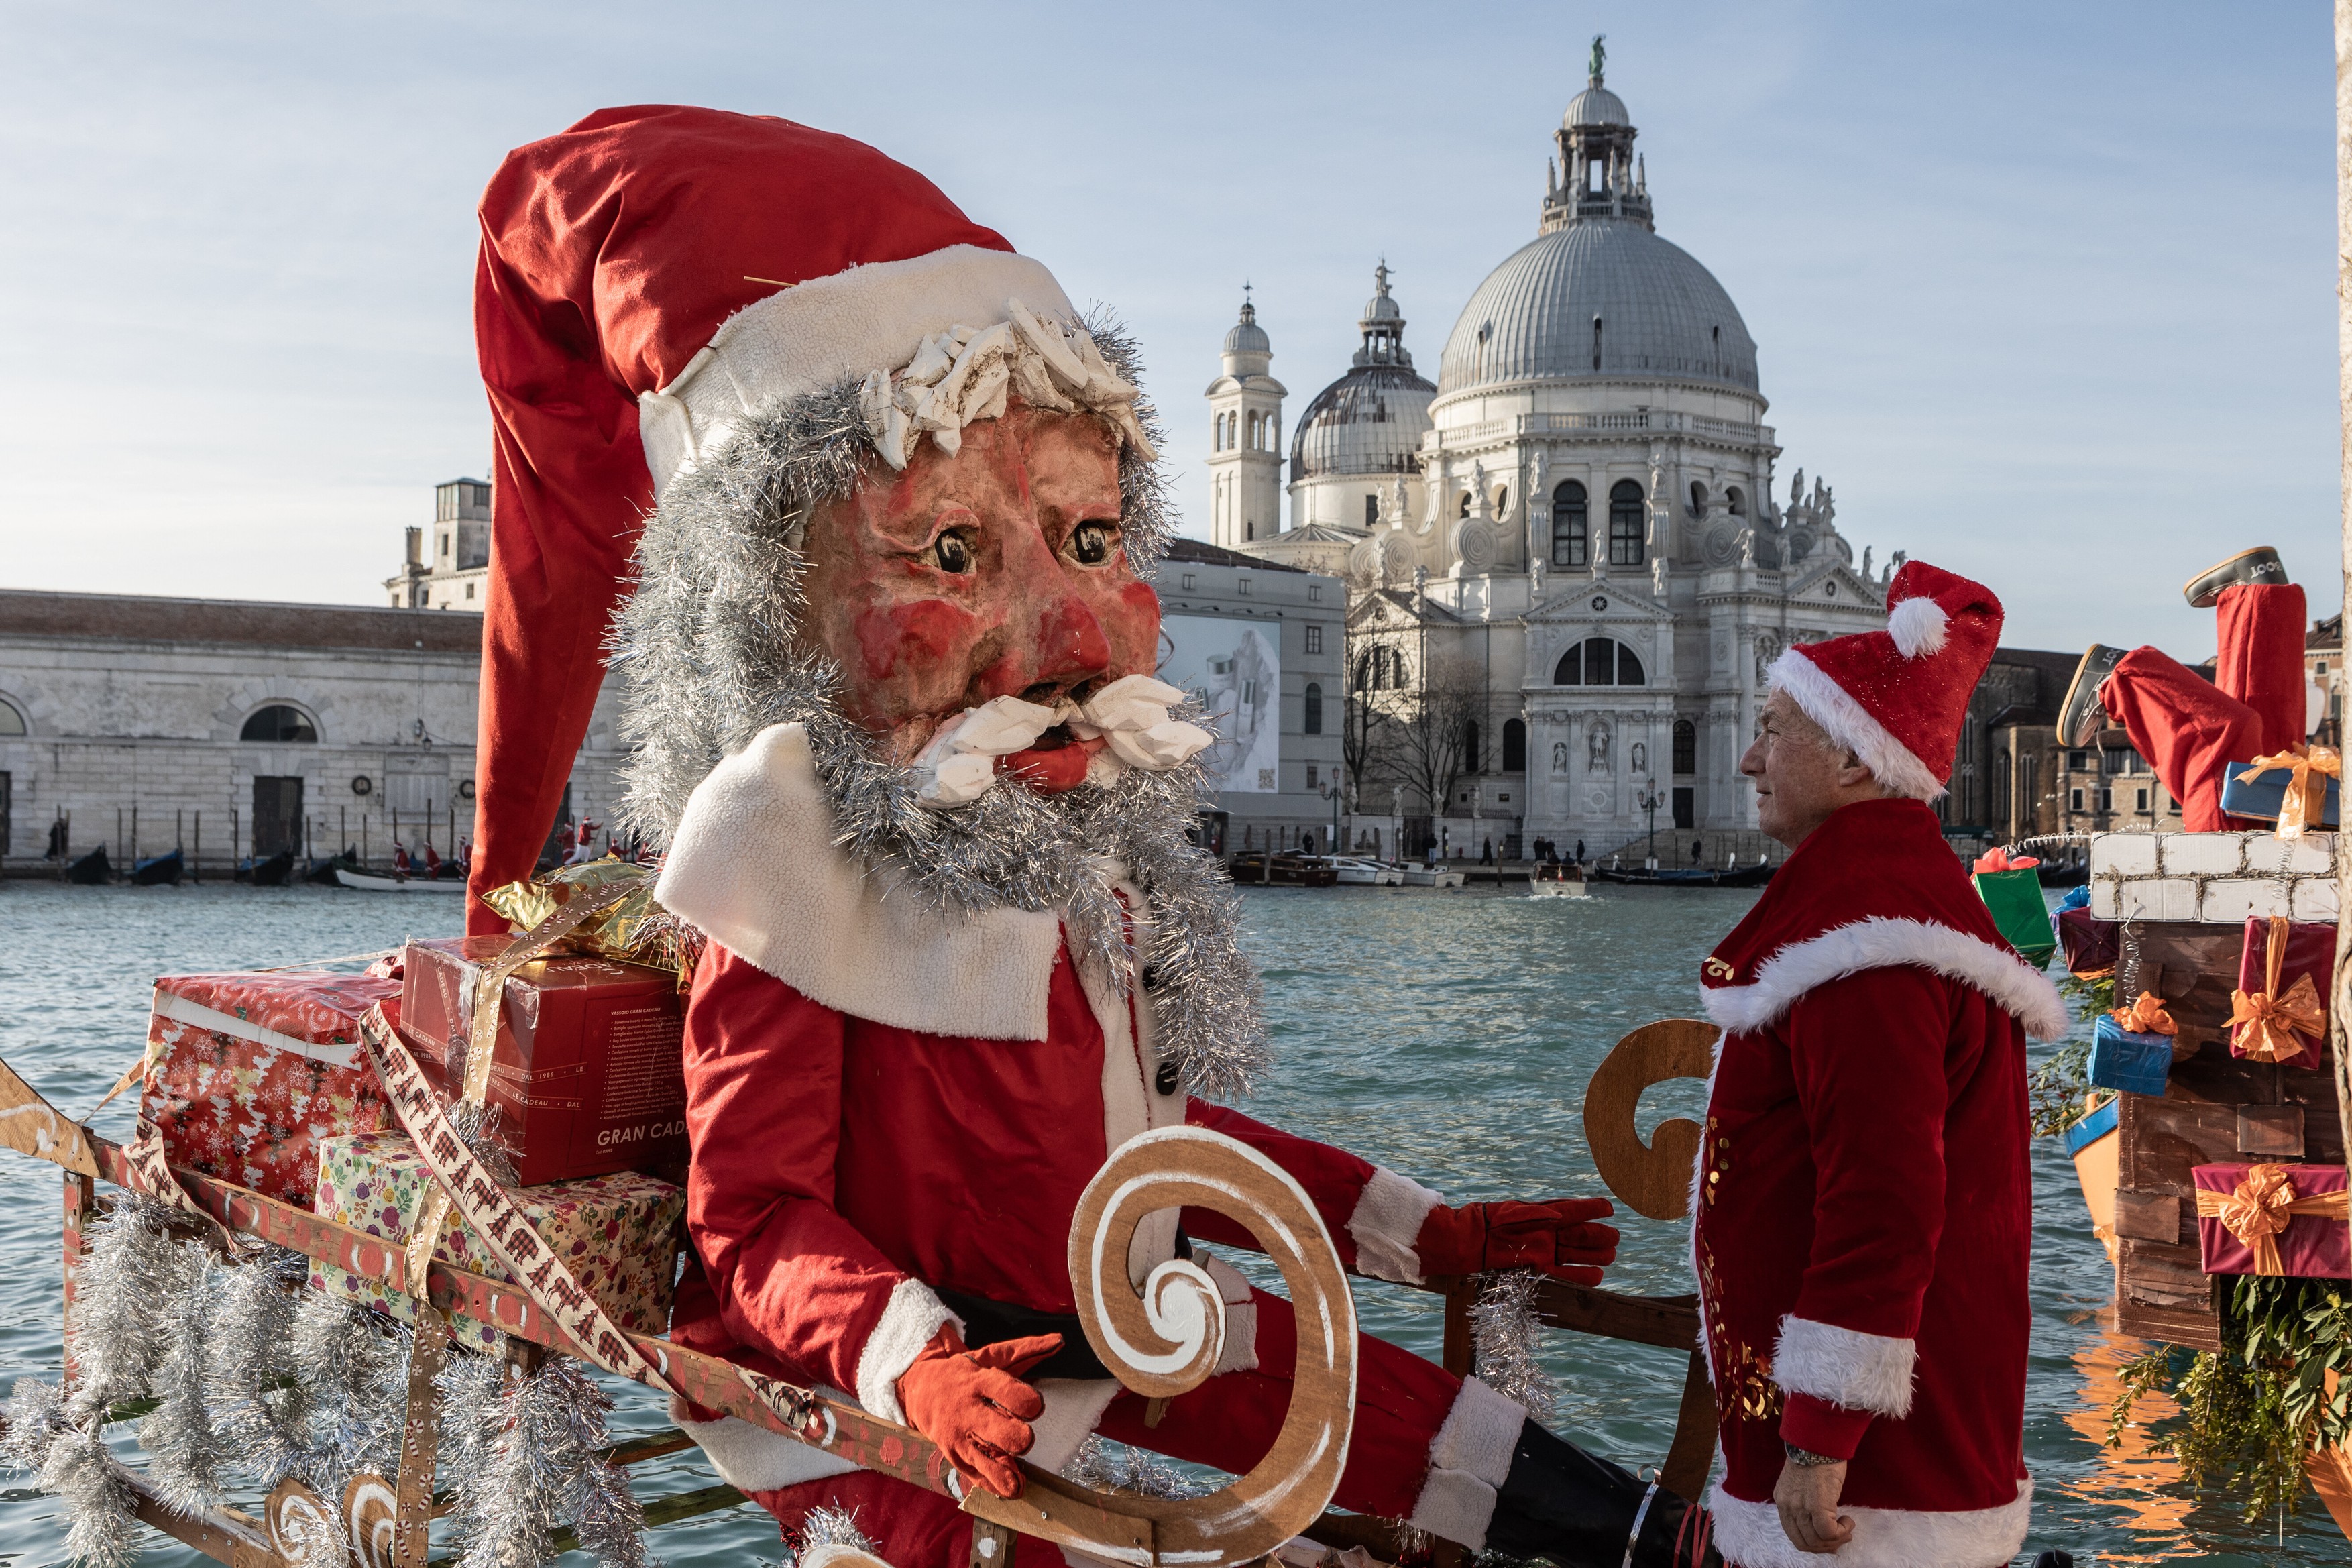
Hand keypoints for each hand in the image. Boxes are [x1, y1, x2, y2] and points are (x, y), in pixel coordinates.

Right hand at [893, 1326, 1061, 1498]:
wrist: (919, 1390)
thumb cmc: (963, 1374)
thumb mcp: (989, 1356)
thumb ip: (1025, 1350)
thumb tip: (1060, 1340)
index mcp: (979, 1381)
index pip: (1009, 1394)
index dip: (1030, 1403)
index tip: (1036, 1407)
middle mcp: (968, 1411)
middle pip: (1001, 1432)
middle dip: (1020, 1438)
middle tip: (1026, 1438)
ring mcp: (958, 1437)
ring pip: (985, 1461)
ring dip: (1006, 1473)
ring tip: (1020, 1481)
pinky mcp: (953, 1456)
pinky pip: (975, 1476)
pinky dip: (993, 1485)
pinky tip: (1010, 1488)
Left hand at [1413, 1198, 1618, 1283]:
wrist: (1469, 1243)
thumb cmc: (1491, 1222)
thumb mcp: (1515, 1213)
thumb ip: (1538, 1214)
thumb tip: (1562, 1215)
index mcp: (1546, 1214)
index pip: (1575, 1209)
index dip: (1592, 1208)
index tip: (1610, 1207)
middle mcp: (1549, 1233)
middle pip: (1581, 1235)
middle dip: (1599, 1237)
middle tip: (1614, 1239)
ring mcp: (1546, 1252)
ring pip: (1578, 1254)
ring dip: (1595, 1256)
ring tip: (1610, 1257)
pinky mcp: (1540, 1269)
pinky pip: (1566, 1273)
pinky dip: (1582, 1276)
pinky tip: (1597, 1276)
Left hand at [1773, 1458, 1853, 1553]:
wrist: (1819, 1440)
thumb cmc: (1815, 1457)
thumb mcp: (1802, 1483)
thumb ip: (1805, 1502)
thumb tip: (1822, 1525)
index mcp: (1782, 1500)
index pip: (1793, 1534)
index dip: (1812, 1542)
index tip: (1829, 1539)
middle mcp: (1787, 1506)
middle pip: (1803, 1542)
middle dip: (1825, 1546)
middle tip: (1841, 1537)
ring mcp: (1800, 1507)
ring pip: (1816, 1540)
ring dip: (1836, 1539)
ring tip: (1846, 1528)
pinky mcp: (1816, 1505)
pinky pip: (1828, 1532)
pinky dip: (1841, 1532)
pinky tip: (1848, 1521)